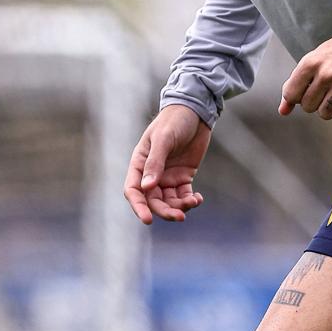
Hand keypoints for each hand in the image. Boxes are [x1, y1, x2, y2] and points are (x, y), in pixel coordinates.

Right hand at [124, 104, 211, 224]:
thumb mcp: (163, 139)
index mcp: (139, 163)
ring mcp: (168, 176)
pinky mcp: (183, 176)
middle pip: (153, 200)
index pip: (134, 190)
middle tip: (179, 216)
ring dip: (179, 207)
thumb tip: (147, 188)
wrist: (195, 111)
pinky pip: (183, 195)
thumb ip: (155, 162)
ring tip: (192, 203)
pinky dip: (190, 200)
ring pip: (169, 201)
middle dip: (165, 211)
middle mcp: (151, 173)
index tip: (148, 219)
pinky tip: (197, 199)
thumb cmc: (174, 120)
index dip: (139, 206)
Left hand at [280, 31, 331, 121]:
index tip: (308, 90)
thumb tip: (282, 111)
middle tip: (328, 89)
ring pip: (325, 114)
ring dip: (331, 108)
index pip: (291, 94)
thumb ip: (297, 84)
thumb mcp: (315, 60)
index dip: (298, 97)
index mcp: (310, 62)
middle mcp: (325, 73)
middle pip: (308, 107)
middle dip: (316, 102)